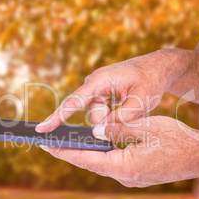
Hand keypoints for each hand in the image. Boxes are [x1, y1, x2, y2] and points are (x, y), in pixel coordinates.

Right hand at [36, 50, 183, 132]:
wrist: (157, 67)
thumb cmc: (150, 80)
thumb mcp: (142, 100)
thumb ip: (121, 119)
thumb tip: (100, 132)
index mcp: (99, 81)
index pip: (74, 102)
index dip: (57, 117)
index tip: (41, 129)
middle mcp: (93, 84)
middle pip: (94, 117)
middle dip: (112, 122)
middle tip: (134, 112)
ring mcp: (96, 90)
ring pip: (100, 118)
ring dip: (117, 118)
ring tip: (135, 104)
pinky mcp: (101, 95)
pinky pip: (104, 114)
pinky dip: (117, 115)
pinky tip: (130, 104)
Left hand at [40, 116, 198, 186]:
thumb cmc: (177, 140)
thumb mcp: (144, 127)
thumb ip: (116, 128)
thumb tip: (95, 130)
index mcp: (123, 167)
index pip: (85, 158)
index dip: (63, 151)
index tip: (45, 145)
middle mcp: (124, 177)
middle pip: (91, 163)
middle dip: (72, 152)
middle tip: (53, 142)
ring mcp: (132, 179)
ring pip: (104, 163)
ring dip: (89, 152)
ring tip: (72, 141)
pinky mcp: (139, 176)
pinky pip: (116, 163)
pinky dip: (105, 154)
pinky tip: (99, 144)